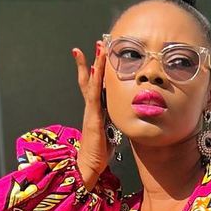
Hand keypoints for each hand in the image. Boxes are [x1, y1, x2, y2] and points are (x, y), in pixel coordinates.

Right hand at [71, 41, 110, 191]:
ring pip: (93, 83)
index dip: (97, 72)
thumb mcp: (110, 136)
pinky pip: (95, 95)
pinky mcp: (93, 117)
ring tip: (99, 48)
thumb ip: (114, 125)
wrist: (88, 166)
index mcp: (96, 112)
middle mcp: (91, 109)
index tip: (100, 57)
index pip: (95, 88)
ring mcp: (91, 112)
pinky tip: (99, 69)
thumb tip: (122, 119)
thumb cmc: (99, 155)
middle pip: (91, 80)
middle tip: (98, 44)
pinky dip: (97, 80)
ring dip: (96, 64)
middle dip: (94, 61)